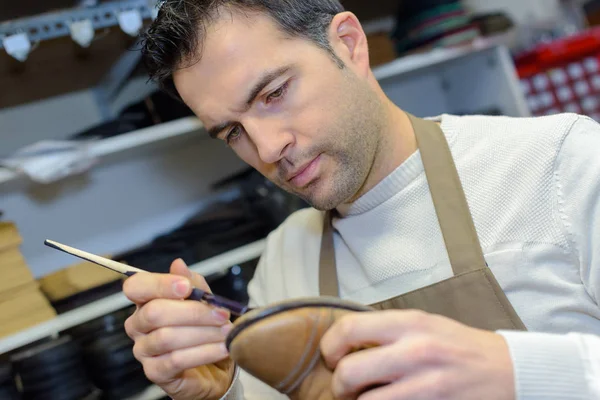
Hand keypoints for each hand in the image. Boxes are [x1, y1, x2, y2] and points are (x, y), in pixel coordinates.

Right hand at [123, 259, 234, 399]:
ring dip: (203, 332)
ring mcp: (144, 350)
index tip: (186, 287)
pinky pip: (176, 360)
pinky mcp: (155, 372)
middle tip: (221, 313)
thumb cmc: (204, 329)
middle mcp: (138, 325)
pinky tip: (222, 348)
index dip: (159, 284)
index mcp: (146, 301)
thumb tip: (178, 264)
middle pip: (154, 312)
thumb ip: (193, 283)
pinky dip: (204, 352)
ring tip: (226, 331)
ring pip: (167, 337)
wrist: (215, 366)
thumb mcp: (204, 301)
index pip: (136, 287)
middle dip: (193, 311)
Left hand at [320, 309, 514, 399]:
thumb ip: (388, 331)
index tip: (331, 356)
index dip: (329, 345)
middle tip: (343, 388)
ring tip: (364, 398)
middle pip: (349, 372)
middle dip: (338, 385)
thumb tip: (348, 342)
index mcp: (409, 323)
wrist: (508, 370)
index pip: (349, 328)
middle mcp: (414, 351)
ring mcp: (425, 384)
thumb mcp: (425, 324)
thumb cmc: (460, 345)